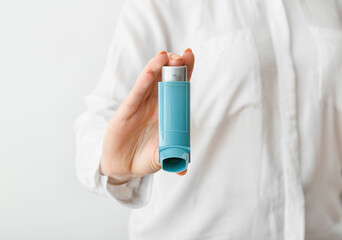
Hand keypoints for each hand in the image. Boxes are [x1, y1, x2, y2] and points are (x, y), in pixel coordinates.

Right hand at [100, 49, 194, 183]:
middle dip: (173, 66)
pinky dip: (142, 84)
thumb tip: (183, 170)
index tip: (190, 56)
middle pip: (164, 80)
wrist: (124, 168)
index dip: (184, 72)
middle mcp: (153, 105)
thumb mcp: (162, 157)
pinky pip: (135, 95)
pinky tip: (150, 73)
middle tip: (181, 55)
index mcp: (166, 111)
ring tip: (165, 56)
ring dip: (157, 68)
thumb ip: (172, 158)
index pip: (176, 87)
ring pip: (148, 82)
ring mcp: (139, 107)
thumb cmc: (145, 158)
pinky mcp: (125, 113)